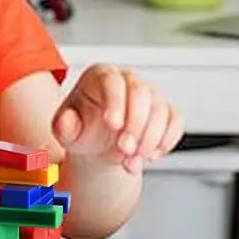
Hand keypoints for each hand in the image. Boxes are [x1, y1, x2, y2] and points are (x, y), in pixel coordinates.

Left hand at [51, 64, 183, 174]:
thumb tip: (66, 120)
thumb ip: (63, 126)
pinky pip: (175, 122)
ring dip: (148, 140)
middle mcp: (127, 80)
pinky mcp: (166, 111)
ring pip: (160, 110)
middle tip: (124, 149)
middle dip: (135, 124)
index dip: (115, 102)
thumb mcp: (66, 132)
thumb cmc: (81, 131)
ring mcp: (150, 94)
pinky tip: (149, 156)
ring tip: (130, 161)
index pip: (111, 81)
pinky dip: (165, 142)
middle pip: (140, 92)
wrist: (96, 147)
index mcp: (100, 76)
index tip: (113, 125)